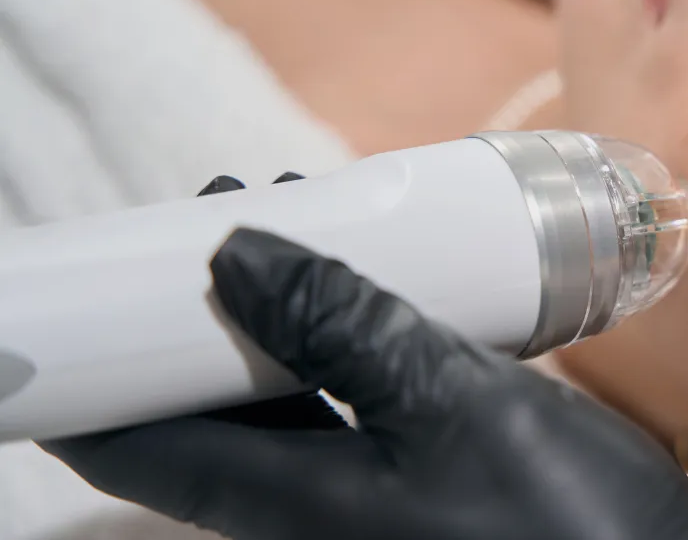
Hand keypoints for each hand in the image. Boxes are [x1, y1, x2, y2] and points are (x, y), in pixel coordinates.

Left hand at [41, 175, 687, 539]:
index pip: (148, 444)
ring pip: (289, 392)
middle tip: (218, 215)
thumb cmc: (562, 516)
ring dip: (281, 308)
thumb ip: (345, 330)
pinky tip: (382, 278)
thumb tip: (236, 258)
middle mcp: (316, 506)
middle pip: (214, 405)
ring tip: (301, 219)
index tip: (87, 296)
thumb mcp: (453, 404)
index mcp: (294, 506)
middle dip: (203, 308)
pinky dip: (348, 329)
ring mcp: (372, 489)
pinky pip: (355, 392)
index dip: (98, 376)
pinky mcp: (425, 467)